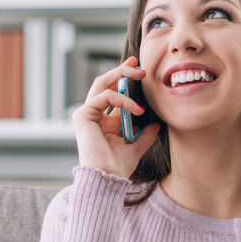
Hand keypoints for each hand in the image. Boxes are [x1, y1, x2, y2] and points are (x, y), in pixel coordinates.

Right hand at [72, 58, 160, 178]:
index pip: (113, 93)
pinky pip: (104, 97)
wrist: (107, 177)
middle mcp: (94, 115)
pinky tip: (137, 109)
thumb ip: (145, 134)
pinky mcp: (83, 115)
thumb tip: (157, 124)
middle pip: (105, 83)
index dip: (125, 80)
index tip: (140, 71)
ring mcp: (86, 114)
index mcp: (104, 121)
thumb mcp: (137, 146)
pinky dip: (122, 99)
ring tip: (141, 76)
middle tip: (138, 64)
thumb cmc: (118, 167)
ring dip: (122, 76)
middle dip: (122, 71)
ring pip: (102, 84)